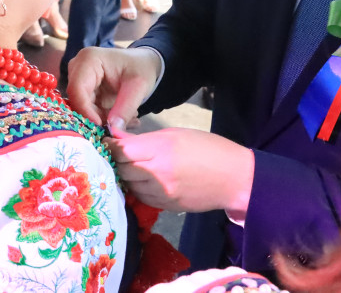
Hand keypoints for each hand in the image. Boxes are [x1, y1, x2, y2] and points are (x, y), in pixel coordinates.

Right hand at [66, 47, 160, 127]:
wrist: (143, 63)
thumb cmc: (141, 67)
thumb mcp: (138, 86)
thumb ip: (125, 108)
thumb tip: (113, 130)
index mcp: (89, 60)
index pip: (77, 89)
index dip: (86, 111)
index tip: (102, 126)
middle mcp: (78, 68)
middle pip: (78, 101)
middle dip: (97, 118)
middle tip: (119, 126)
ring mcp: (79, 80)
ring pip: (83, 109)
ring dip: (104, 119)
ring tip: (128, 120)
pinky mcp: (84, 92)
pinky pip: (89, 111)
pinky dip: (105, 118)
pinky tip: (122, 118)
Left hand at [107, 127, 254, 215]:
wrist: (234, 177)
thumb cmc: (208, 148)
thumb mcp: (176, 134)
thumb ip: (145, 138)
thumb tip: (117, 136)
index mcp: (161, 148)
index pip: (121, 150)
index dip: (109, 146)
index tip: (106, 143)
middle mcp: (158, 172)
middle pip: (121, 169)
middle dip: (116, 162)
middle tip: (117, 155)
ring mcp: (162, 192)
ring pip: (130, 186)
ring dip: (127, 177)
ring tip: (134, 168)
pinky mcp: (167, 206)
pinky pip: (143, 198)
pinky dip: (140, 189)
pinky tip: (147, 181)